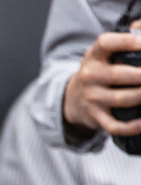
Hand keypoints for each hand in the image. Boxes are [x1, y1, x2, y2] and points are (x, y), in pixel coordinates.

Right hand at [64, 20, 140, 135]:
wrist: (73, 99)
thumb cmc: (98, 72)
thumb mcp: (102, 53)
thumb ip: (124, 38)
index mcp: (93, 56)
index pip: (106, 43)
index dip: (126, 41)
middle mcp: (89, 77)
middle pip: (119, 75)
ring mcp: (92, 98)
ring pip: (122, 99)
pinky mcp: (95, 117)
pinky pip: (115, 126)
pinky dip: (131, 126)